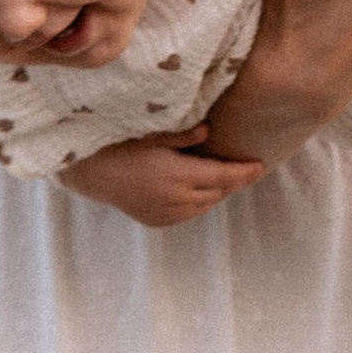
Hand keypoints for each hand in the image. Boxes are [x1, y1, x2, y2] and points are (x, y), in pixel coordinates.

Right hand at [56, 129, 267, 227]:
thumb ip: (182, 135)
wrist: (90, 174)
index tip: (260, 166)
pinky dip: (198, 203)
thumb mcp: (151, 133)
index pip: (222, 176)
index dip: (244, 172)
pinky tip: (196, 190)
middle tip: (242, 167)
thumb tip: (209, 131)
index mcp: (177, 175)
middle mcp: (175, 199)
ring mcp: (166, 214)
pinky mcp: (157, 222)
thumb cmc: (119, 146)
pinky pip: (188, 214)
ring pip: (204, 206)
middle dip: (231, 180)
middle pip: (216, 192)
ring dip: (215, 192)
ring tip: (220, 177)